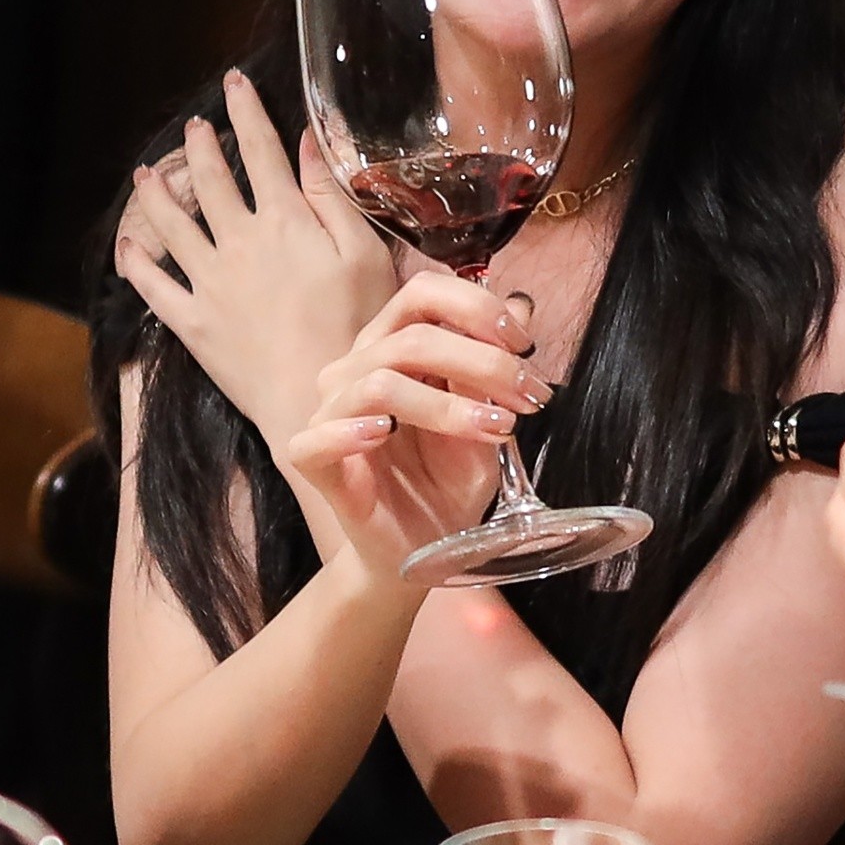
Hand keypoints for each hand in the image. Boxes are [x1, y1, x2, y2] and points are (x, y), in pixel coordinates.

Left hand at [113, 70, 401, 443]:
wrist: (315, 403)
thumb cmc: (355, 330)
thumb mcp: (365, 256)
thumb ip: (332, 198)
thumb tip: (309, 144)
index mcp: (286, 221)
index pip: (261, 151)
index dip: (246, 112)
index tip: (235, 84)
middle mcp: (239, 242)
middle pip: (211, 181)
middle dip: (200, 147)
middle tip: (195, 127)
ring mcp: (209, 282)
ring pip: (171, 225)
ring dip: (156, 193)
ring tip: (146, 172)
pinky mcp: (192, 323)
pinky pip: (152, 288)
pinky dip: (136, 264)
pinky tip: (126, 246)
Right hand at [276, 270, 547, 588]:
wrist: (423, 550)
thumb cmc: (447, 482)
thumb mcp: (489, 420)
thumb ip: (497, 366)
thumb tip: (523, 304)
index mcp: (393, 348)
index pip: (423, 294)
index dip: (477, 307)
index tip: (525, 345)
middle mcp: (356, 371)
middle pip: (412, 336)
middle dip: (483, 361)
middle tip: (530, 397)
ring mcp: (330, 415)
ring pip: (380, 382)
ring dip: (448, 405)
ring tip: (496, 428)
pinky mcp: (313, 462)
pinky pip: (318, 437)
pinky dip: (352, 431)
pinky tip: (388, 435)